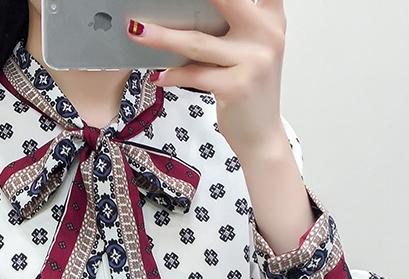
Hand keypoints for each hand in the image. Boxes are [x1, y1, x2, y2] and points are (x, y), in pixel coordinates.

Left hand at [126, 0, 287, 154]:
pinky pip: (194, 75)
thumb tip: (184, 11)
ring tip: (137, 31)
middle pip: (224, 0)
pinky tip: (157, 76)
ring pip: (197, 42)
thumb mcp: (248, 51)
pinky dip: (172, 76)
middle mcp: (267, 35)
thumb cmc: (248, 90)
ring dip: (162, 37)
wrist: (261, 135)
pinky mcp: (236, 87)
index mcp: (271, 19)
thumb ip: (232, 26)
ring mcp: (254, 61)